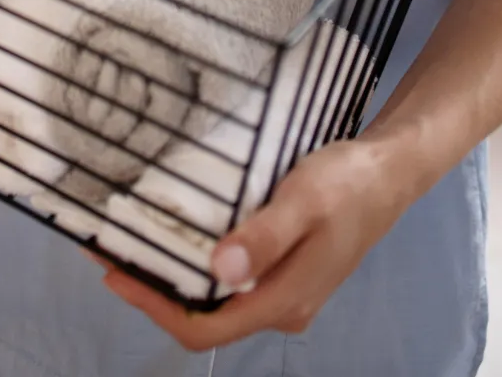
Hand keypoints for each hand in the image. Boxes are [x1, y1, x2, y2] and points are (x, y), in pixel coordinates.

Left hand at [96, 137, 413, 350]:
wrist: (389, 173)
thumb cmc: (346, 184)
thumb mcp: (303, 201)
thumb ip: (263, 237)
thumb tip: (217, 270)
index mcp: (283, 300)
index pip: (205, 328)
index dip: (155, 306)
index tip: (115, 271)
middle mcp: (281, 308)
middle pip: (205, 317)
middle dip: (155, 290)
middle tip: (113, 250)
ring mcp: (283, 291)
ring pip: (216, 299)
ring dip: (174, 276)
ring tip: (135, 239)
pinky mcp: (284, 270)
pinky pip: (231, 280)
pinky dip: (197, 263)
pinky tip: (180, 233)